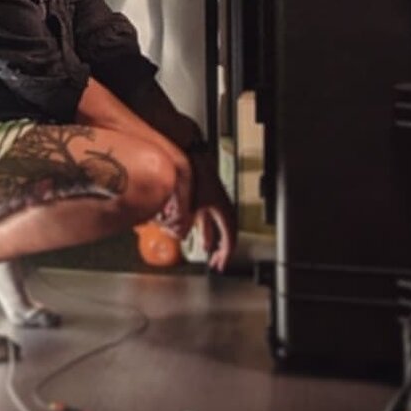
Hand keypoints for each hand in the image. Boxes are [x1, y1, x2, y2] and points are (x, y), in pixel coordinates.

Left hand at [189, 148, 237, 272]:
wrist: (186, 147)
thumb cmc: (193, 170)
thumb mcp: (188, 202)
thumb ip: (182, 223)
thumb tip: (179, 233)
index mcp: (222, 206)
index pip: (231, 234)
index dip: (227, 251)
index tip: (222, 262)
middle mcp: (218, 200)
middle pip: (223, 228)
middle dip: (218, 246)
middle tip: (215, 259)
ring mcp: (209, 193)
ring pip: (211, 218)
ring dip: (208, 233)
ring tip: (204, 244)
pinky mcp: (198, 186)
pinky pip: (200, 209)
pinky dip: (196, 219)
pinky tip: (185, 223)